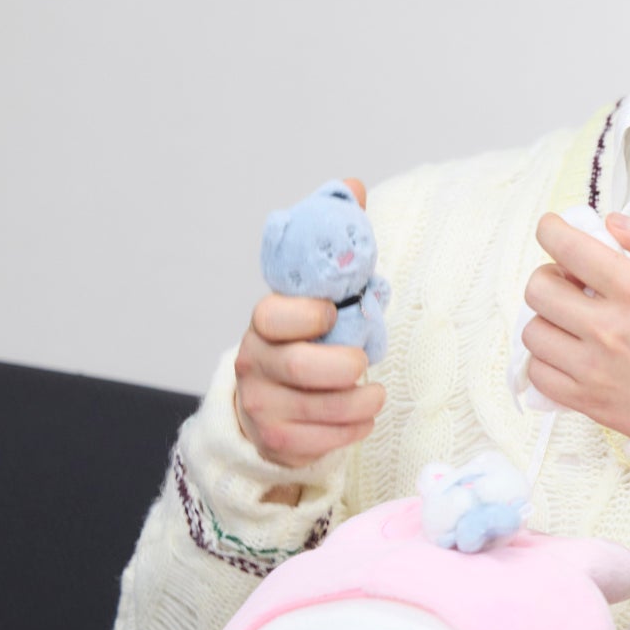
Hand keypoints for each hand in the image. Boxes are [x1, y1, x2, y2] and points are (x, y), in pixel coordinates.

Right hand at [234, 177, 386, 475]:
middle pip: (302, 368)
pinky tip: (361, 419)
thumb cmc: (306, 337)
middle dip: (345, 367)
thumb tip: (352, 185)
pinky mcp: (275, 441)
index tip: (333, 314)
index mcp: (264, 322)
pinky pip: (319, 443)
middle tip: (363, 363)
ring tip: (375, 395)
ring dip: (360, 403)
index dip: (309, 315)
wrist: (272, 399)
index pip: (274, 314)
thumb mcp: (318, 289)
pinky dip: (351, 432)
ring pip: (318, 411)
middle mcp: (254, 363)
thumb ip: (334, 239)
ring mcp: (260, 405)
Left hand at [521, 210, 629, 436]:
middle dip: (549, 274)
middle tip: (568, 279)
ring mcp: (593, 368)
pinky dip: (546, 359)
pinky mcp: (589, 401)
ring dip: (546, 317)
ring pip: (533, 332)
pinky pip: (539, 374)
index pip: (568, 248)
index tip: (552, 228)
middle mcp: (607, 328)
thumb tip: (613, 223)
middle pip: (539, 289)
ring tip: (570, 318)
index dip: (551, 230)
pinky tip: (568, 352)